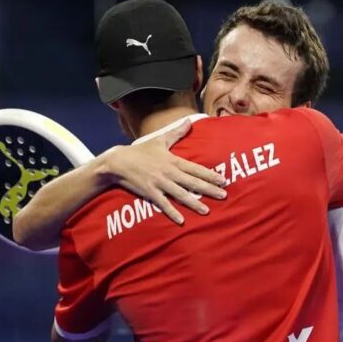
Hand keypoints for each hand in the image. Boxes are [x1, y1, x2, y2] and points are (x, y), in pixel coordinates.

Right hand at [100, 120, 226, 223]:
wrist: (118, 162)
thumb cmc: (140, 151)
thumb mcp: (160, 140)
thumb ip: (176, 133)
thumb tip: (189, 121)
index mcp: (173, 160)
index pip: (196, 169)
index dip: (210, 175)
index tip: (223, 180)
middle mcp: (169, 172)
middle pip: (192, 182)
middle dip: (209, 189)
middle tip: (224, 195)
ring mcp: (160, 183)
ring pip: (181, 194)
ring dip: (194, 203)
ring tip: (206, 211)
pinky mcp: (150, 193)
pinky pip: (163, 204)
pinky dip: (172, 212)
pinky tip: (181, 220)